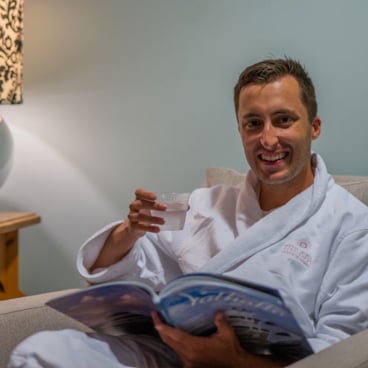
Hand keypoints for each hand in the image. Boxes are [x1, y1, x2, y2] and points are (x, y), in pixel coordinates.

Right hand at [90, 188, 166, 270]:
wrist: (136, 227)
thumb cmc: (147, 213)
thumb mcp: (156, 208)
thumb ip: (170, 206)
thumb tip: (186, 207)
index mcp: (140, 199)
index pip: (139, 192)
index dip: (146, 194)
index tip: (155, 197)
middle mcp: (134, 206)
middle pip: (140, 204)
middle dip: (153, 205)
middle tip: (165, 208)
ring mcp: (132, 216)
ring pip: (139, 216)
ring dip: (152, 218)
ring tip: (163, 221)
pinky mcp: (132, 226)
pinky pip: (139, 227)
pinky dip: (149, 228)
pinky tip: (157, 229)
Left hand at [152, 311, 286, 367]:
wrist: (237, 366)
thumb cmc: (231, 350)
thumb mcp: (227, 333)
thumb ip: (220, 320)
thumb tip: (217, 311)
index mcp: (194, 346)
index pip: (173, 335)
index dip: (163, 326)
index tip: (156, 318)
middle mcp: (188, 356)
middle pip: (169, 341)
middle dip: (161, 329)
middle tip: (157, 318)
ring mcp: (189, 363)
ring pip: (173, 348)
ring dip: (167, 337)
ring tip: (164, 326)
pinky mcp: (192, 366)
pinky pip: (179, 353)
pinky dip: (175, 344)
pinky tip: (176, 338)